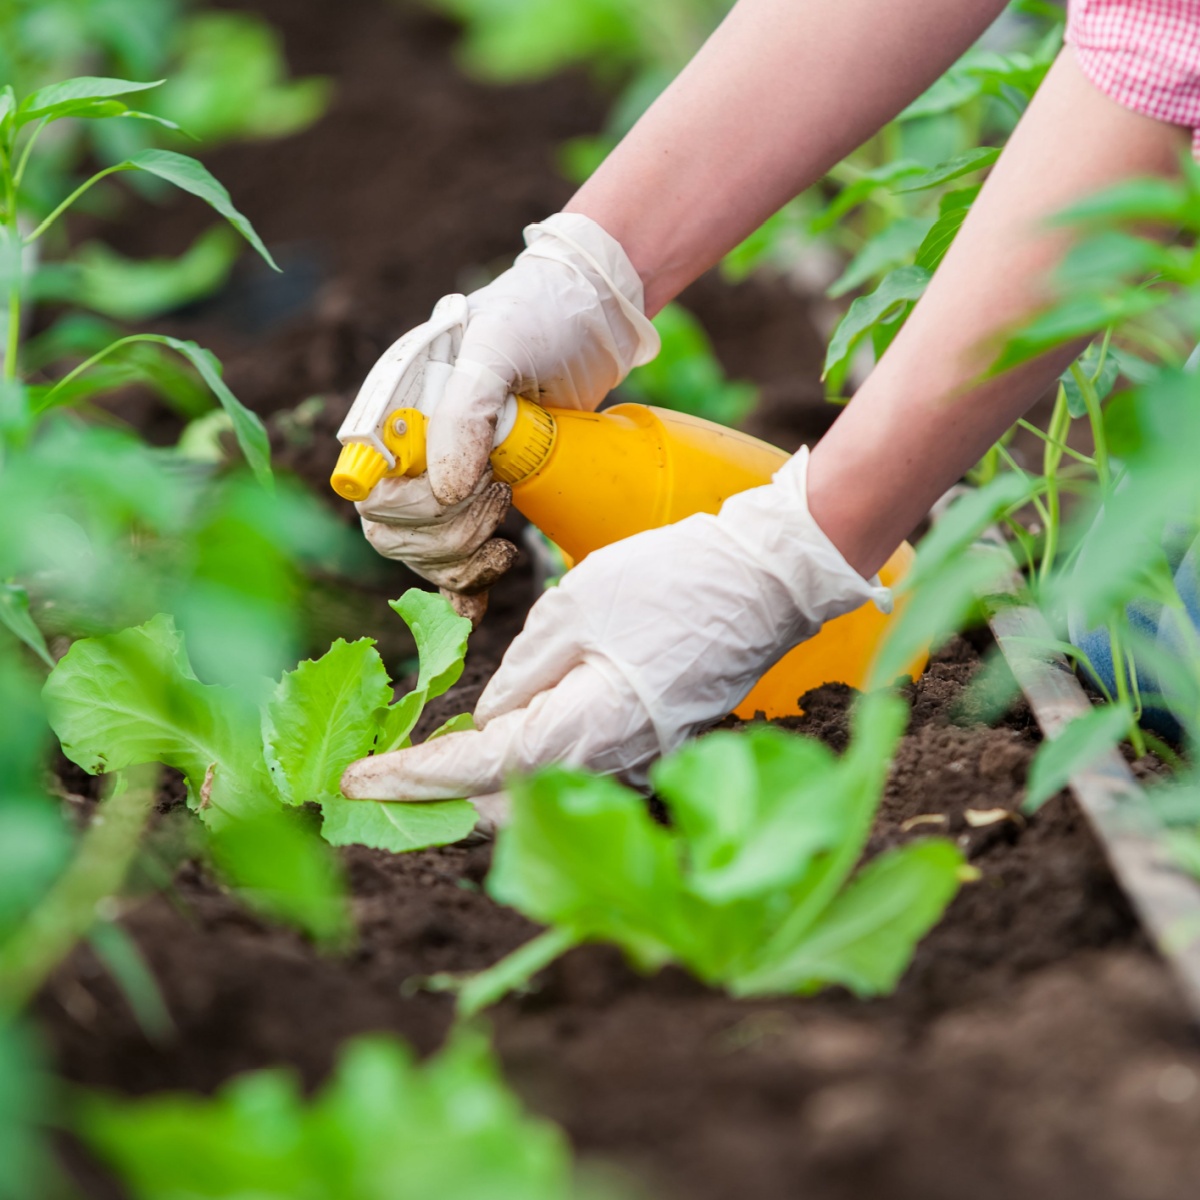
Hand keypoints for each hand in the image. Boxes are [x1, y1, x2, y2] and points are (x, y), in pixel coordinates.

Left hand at [341, 448, 889, 808]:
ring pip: (544, 791)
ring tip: (447, 744)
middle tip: (397, 759)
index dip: (409, 777)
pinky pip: (584, 770)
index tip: (353, 781)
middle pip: (506, 801)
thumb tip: (493, 717)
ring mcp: (642, 764)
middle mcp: (612, 766)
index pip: (475, 768)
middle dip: (446, 788)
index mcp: (582, 729)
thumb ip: (522, 672)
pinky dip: (539, 759)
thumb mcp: (575, 607)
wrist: (767, 582)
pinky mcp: (659, 749)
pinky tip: (524, 724)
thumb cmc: (671, 582)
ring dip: (491, 777)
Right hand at [357, 214, 658, 619]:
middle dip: (447, 535)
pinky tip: (480, 601)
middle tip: (501, 500)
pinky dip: (462, 587)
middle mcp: (411, 444)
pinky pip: (451, 558)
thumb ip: (464, 412)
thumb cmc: (540, 314)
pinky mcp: (478, 493)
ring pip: (421, 552)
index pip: (370, 487)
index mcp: (395, 407)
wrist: (590, 314)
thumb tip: (443, 490)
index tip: (471, 489)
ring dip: (462, 559)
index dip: (412, 509)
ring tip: (507, 529)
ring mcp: (444, 471)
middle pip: (393, 529)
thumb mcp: (499, 348)